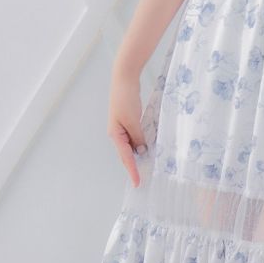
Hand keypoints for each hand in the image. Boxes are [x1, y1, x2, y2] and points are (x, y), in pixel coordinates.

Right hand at [107, 68, 146, 187]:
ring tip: (147, 167)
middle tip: (143, 180)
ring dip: (139, 156)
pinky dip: (141, 144)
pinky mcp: (129, 121)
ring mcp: (122, 128)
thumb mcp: (133, 120)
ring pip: (131, 146)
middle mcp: (117, 133)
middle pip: (127, 154)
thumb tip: (142, 150)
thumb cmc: (126, 98)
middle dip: (134, 166)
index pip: (126, 157)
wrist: (124, 79)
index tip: (137, 183)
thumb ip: (138, 137)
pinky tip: (148, 148)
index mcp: (115, 135)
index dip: (132, 171)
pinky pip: (135, 137)